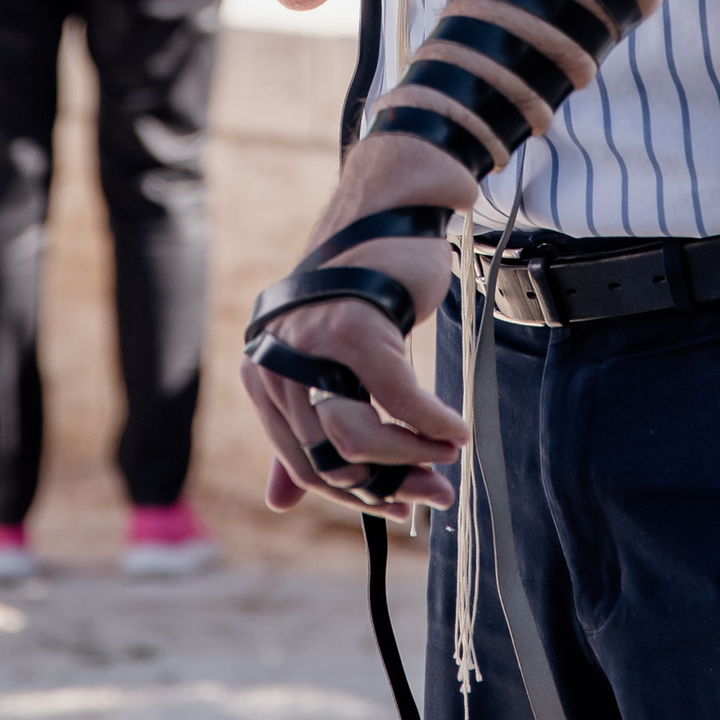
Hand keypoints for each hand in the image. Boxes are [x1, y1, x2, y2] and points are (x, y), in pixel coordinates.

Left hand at [240, 133, 470, 516]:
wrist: (389, 215)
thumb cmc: (362, 290)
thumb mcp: (327, 362)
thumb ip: (303, 429)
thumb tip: (277, 503)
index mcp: (262, 375)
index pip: (303, 463)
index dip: (356, 495)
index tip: (401, 504)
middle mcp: (275, 361)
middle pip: (330, 458)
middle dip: (388, 486)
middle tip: (434, 493)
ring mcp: (312, 344)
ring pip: (357, 438)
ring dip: (412, 458)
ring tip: (447, 454)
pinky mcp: (355, 330)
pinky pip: (400, 401)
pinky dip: (433, 424)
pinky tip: (457, 429)